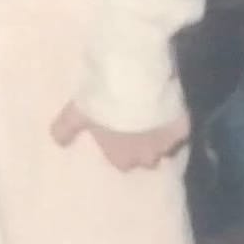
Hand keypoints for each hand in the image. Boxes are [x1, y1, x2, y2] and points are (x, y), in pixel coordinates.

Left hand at [49, 101, 191, 170]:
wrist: (135, 80)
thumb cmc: (102, 100)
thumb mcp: (77, 112)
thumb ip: (66, 130)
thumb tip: (59, 143)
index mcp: (120, 156)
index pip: (123, 163)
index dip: (122, 148)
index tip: (121, 133)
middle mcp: (145, 156)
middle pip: (148, 157)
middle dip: (146, 145)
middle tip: (141, 122)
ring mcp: (167, 143)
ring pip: (168, 144)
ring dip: (163, 133)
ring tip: (158, 111)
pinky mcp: (184, 126)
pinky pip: (183, 128)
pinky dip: (179, 120)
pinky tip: (174, 105)